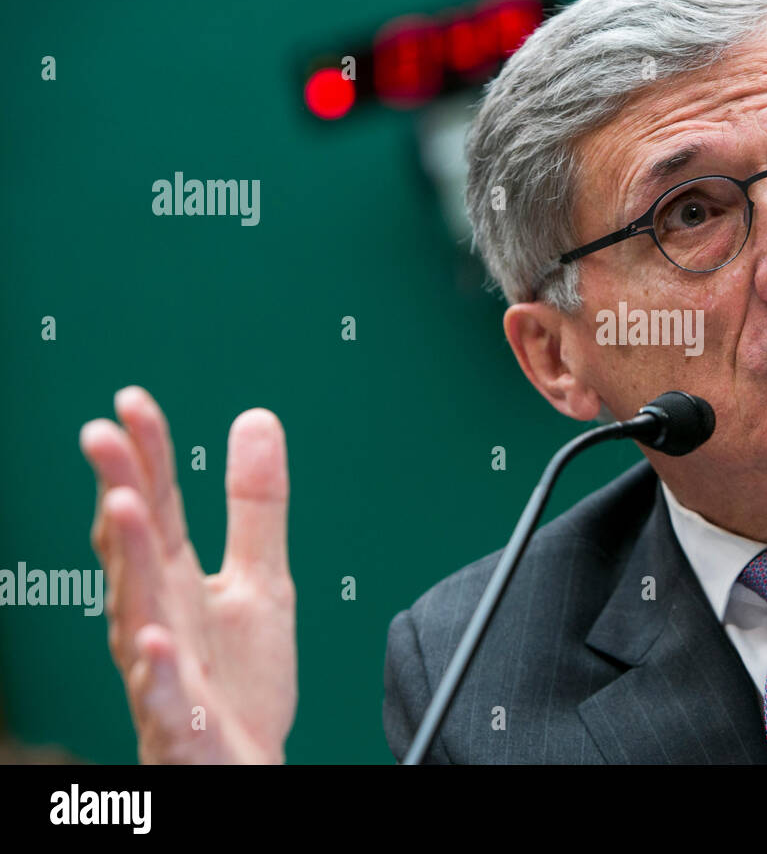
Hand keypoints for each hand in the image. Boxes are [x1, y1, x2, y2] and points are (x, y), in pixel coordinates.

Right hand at [80, 387, 295, 763]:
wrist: (247, 763)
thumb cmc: (241, 679)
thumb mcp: (262, 579)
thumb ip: (256, 506)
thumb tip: (256, 420)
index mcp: (176, 581)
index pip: (157, 507)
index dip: (146, 454)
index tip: (133, 401)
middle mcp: (157, 619)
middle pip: (136, 549)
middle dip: (120, 491)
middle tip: (104, 434)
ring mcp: (162, 672)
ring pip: (136, 613)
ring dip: (129, 562)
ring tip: (123, 506)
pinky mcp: (180, 723)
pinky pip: (163, 698)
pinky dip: (157, 671)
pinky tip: (155, 641)